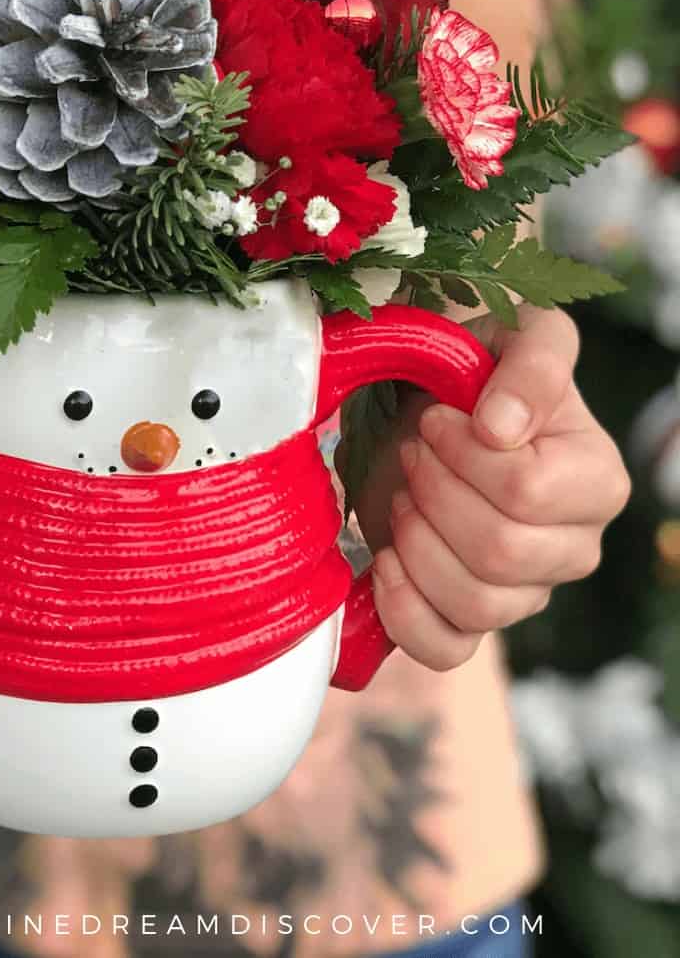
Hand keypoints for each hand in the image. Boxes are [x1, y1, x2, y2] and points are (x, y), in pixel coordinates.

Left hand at [364, 306, 631, 671]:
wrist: (422, 405)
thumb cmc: (475, 367)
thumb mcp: (514, 332)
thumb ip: (532, 362)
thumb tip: (503, 428)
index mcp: (597, 479)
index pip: (527, 493)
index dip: (463, 454)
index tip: (435, 419)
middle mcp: (573, 546)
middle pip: (500, 552)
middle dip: (434, 492)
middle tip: (412, 451)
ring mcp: (525, 592)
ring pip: (475, 604)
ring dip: (415, 540)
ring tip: (403, 492)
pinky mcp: (470, 620)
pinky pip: (445, 649)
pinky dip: (403, 610)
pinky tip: (384, 560)